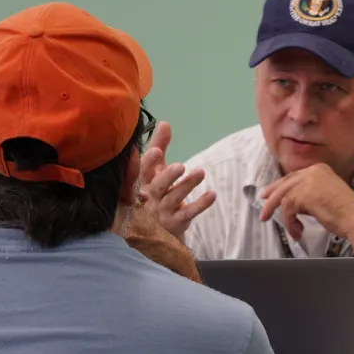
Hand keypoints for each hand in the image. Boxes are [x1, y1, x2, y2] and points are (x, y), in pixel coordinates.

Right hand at [140, 121, 214, 240]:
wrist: (156, 230)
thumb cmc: (155, 192)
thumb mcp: (155, 171)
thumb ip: (159, 147)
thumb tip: (165, 123)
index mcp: (141, 183)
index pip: (140, 172)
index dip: (146, 162)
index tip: (156, 151)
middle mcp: (149, 198)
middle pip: (157, 187)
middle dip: (168, 176)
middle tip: (180, 166)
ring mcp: (162, 212)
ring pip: (174, 198)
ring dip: (188, 185)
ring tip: (200, 172)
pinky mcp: (176, 222)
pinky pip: (188, 213)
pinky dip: (200, 204)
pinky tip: (212, 194)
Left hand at [258, 163, 353, 251]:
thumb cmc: (347, 214)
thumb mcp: (328, 196)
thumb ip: (312, 194)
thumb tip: (295, 202)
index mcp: (320, 169)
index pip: (294, 176)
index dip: (280, 186)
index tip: (269, 193)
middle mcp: (313, 171)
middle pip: (285, 183)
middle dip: (272, 195)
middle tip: (263, 204)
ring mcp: (308, 181)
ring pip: (283, 196)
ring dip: (280, 213)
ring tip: (275, 223)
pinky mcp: (304, 195)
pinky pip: (288, 210)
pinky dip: (290, 223)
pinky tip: (297, 231)